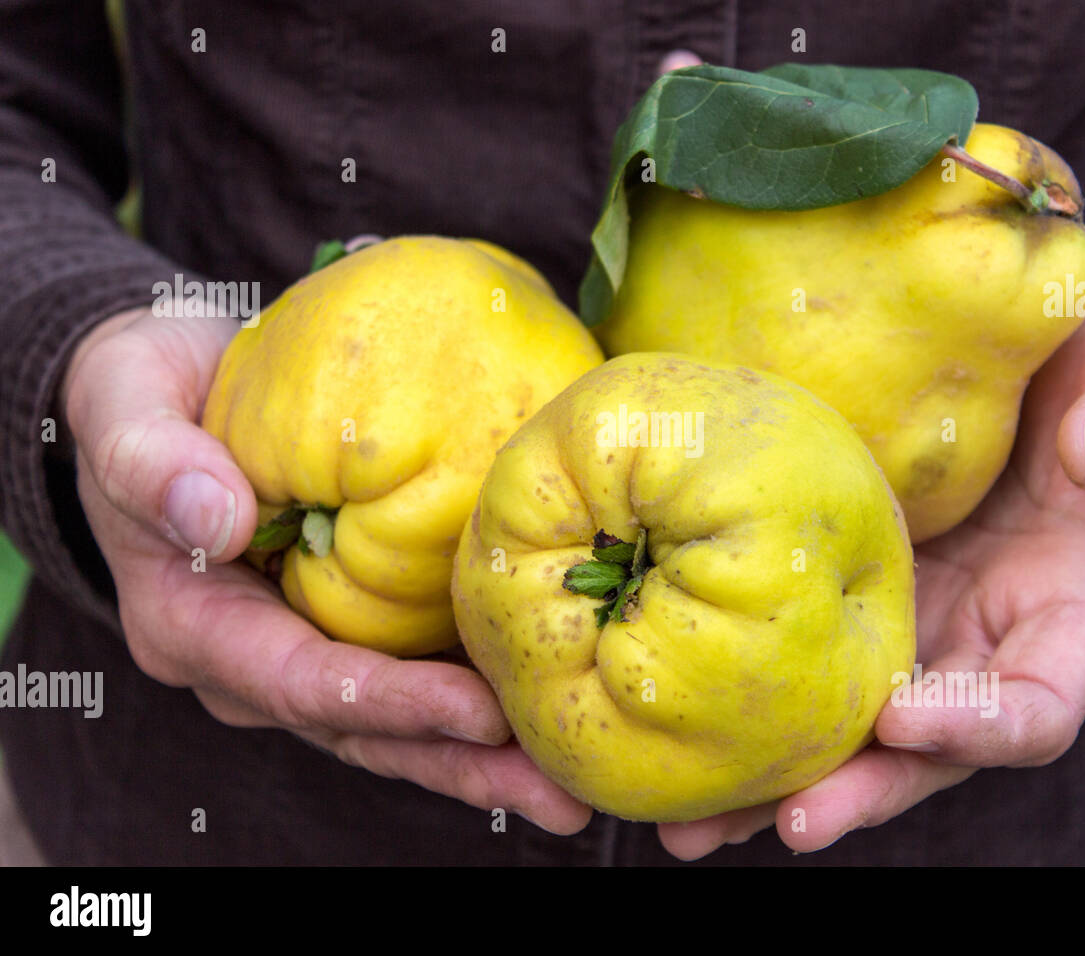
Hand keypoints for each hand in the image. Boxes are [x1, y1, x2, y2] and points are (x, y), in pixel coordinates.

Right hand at [61, 306, 591, 834]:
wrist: (168, 392)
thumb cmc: (144, 391)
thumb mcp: (124, 399)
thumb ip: (152, 461)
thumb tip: (215, 521)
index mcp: (194, 625)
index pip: (300, 681)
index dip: (389, 703)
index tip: (477, 712)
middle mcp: (253, 663)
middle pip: (365, 730)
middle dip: (462, 762)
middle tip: (559, 794)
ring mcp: (305, 654)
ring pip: (399, 725)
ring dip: (484, 758)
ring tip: (572, 788)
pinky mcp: (352, 629)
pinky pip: (418, 676)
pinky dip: (481, 704)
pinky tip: (553, 712)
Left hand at [658, 293, 1084, 858]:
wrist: (1055, 362)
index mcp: (1072, 608)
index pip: (1038, 701)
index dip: (980, 724)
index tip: (904, 719)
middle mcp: (988, 639)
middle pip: (926, 748)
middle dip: (859, 790)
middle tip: (782, 820)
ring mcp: (918, 623)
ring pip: (849, 726)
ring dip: (777, 779)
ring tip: (691, 825)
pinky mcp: (855, 592)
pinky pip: (800, 657)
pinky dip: (741, 696)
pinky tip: (666, 711)